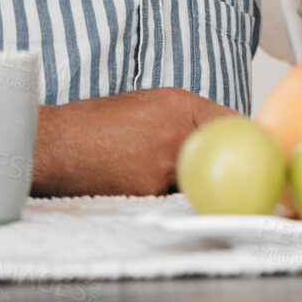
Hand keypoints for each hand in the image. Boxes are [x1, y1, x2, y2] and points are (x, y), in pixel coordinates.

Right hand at [31, 87, 230, 196]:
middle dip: (226, 163)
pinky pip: (173, 197)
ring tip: (173, 180)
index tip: (250, 148)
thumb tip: (218, 131)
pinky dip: (168, 196)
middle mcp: (176, 130)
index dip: (242, 137)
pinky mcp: (148, 191)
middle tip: (233, 175)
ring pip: (199, 178)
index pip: (232, 120)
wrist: (52, 145)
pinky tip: (147, 190)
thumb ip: (185, 116)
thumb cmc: (92, 126)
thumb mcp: (146, 104)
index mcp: (178, 103)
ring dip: (197, 182)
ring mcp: (164, 163)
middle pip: (223, 152)